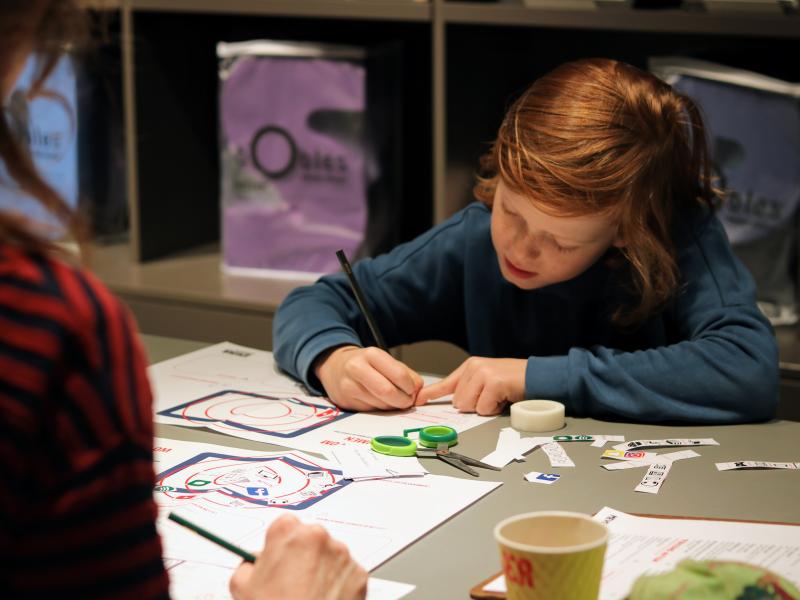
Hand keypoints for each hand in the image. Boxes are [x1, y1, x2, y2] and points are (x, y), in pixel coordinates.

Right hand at [229, 514, 367, 599]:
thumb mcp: (242, 587)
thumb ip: (248, 565)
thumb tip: (253, 564)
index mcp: (287, 531)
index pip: (285, 526)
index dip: (280, 546)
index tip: (279, 559)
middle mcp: (317, 536)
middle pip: (310, 539)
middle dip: (302, 557)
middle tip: (292, 583)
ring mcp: (341, 554)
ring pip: (330, 556)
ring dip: (321, 570)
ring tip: (308, 595)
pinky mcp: (358, 574)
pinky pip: (346, 574)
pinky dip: (338, 585)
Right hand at [315, 345, 423, 411]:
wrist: (335, 366)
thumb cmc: (365, 363)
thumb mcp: (385, 360)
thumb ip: (406, 374)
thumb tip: (419, 391)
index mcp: (371, 355)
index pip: (398, 375)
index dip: (410, 386)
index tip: (413, 390)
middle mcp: (356, 369)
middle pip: (387, 392)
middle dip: (403, 400)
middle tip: (408, 401)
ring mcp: (349, 386)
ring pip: (380, 404)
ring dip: (393, 406)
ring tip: (394, 400)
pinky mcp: (346, 402)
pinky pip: (371, 411)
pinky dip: (381, 409)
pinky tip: (380, 402)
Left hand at [415, 357, 526, 414]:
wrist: (537, 376)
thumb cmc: (513, 382)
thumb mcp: (487, 381)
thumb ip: (470, 389)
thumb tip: (455, 404)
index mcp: (470, 366)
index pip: (446, 383)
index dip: (431, 393)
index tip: (418, 400)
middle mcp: (474, 367)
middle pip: (458, 402)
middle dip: (475, 406)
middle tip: (492, 397)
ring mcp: (484, 374)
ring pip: (469, 406)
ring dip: (485, 408)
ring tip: (498, 397)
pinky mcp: (494, 383)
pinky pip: (484, 409)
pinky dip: (495, 409)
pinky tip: (504, 399)